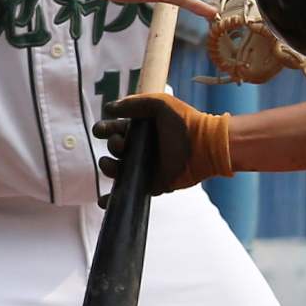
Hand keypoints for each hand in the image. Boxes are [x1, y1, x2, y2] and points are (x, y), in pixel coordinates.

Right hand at [93, 91, 232, 198]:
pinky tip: (102, 201)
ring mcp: (144, 167)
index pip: (115, 129)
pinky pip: (126, 191)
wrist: (205, 146)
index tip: (100, 131)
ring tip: (113, 165)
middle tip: (121, 145)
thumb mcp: (159, 104)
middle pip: (113, 148)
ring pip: (115, 169)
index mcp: (141, 130)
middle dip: (112, 146)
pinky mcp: (150, 184)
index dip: (104, 129)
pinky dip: (111, 199)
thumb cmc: (184, 122)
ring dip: (108, 167)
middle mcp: (140, 148)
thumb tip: (108, 108)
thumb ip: (133, 104)